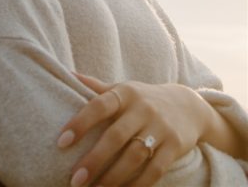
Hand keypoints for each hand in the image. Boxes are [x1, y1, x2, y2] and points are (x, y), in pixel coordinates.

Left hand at [56, 74, 209, 186]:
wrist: (188, 106)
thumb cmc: (144, 99)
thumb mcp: (123, 88)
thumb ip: (97, 87)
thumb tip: (67, 73)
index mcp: (125, 93)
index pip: (99, 105)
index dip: (80, 123)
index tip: (61, 141)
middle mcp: (143, 109)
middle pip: (116, 136)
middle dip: (94, 159)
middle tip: (75, 179)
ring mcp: (160, 128)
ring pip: (134, 156)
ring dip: (113, 177)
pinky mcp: (174, 147)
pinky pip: (154, 170)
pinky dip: (137, 184)